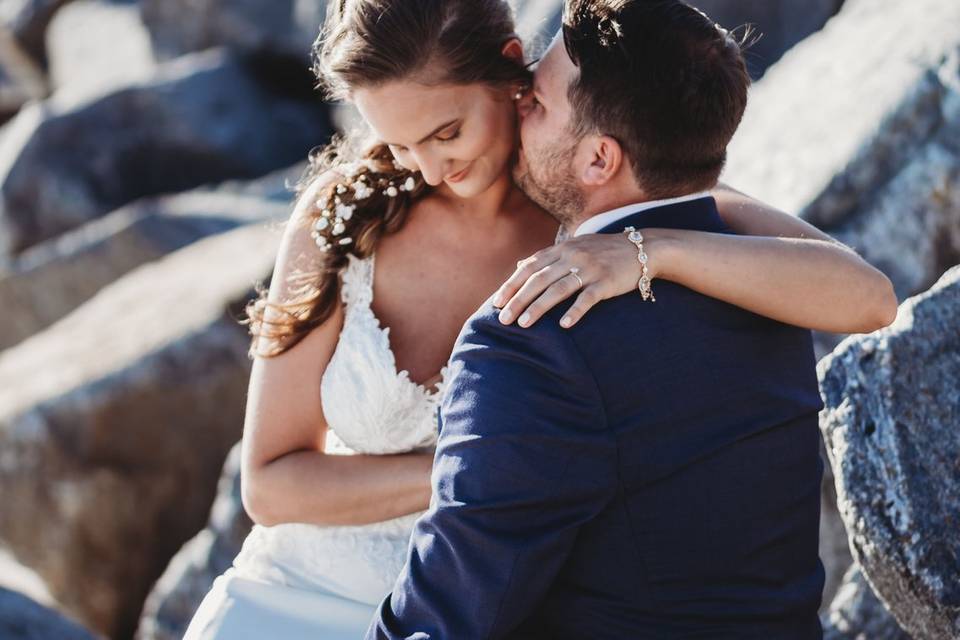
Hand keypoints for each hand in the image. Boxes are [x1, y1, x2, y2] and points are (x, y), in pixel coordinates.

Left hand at [492, 230, 668, 328]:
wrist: (642, 248)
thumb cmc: (603, 251)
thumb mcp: (574, 246)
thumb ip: (548, 257)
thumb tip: (520, 266)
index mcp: (562, 248)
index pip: (530, 267)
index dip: (511, 285)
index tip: (496, 302)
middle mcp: (573, 256)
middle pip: (539, 280)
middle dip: (518, 300)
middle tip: (503, 319)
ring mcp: (590, 268)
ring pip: (558, 289)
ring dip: (538, 308)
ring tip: (523, 324)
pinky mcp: (607, 282)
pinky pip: (587, 298)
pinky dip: (574, 311)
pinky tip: (563, 325)